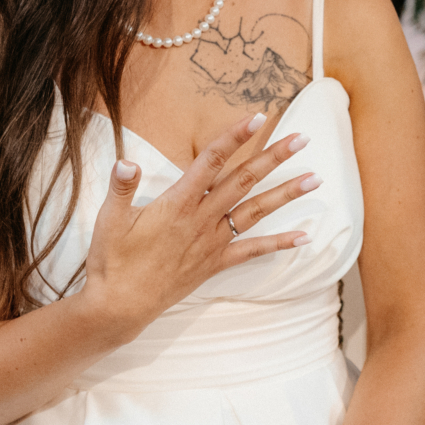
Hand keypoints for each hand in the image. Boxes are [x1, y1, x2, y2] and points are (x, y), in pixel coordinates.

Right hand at [81, 111, 318, 331]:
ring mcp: (212, 242)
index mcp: (177, 203)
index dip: (234, 137)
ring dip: (286, 194)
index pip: (211, 161)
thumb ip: (121, 187)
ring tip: (315, 179)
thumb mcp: (109, 219)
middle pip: (244, 181)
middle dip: (273, 157)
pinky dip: (279, 244)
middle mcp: (201, 219)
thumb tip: (126, 160)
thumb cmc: (113, 261)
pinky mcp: (215, 263)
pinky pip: (253, 251)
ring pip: (256, 212)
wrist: (120, 306)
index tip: (257, 117)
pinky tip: (304, 237)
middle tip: (302, 139)